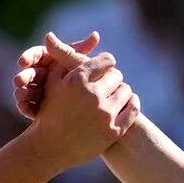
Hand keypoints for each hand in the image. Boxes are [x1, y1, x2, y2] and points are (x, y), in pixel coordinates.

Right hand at [12, 31, 99, 118]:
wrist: (85, 103)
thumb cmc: (82, 76)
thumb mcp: (80, 63)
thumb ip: (83, 51)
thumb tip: (96, 35)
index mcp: (48, 59)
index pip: (35, 55)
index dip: (28, 57)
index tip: (23, 61)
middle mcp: (40, 74)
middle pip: (30, 73)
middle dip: (23, 76)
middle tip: (18, 80)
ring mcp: (37, 90)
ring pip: (27, 89)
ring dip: (22, 91)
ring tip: (20, 95)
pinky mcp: (37, 106)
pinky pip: (28, 106)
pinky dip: (25, 105)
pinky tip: (23, 106)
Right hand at [21, 33, 139, 171]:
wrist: (50, 147)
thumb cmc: (49, 110)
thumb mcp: (52, 82)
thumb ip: (60, 58)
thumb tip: (50, 35)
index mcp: (78, 80)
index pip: (106, 60)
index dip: (105, 63)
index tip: (103, 68)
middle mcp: (92, 95)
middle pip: (117, 75)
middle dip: (111, 79)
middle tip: (107, 84)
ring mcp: (104, 114)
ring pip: (126, 91)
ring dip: (120, 92)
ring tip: (112, 96)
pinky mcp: (113, 131)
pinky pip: (133, 109)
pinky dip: (131, 104)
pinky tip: (124, 105)